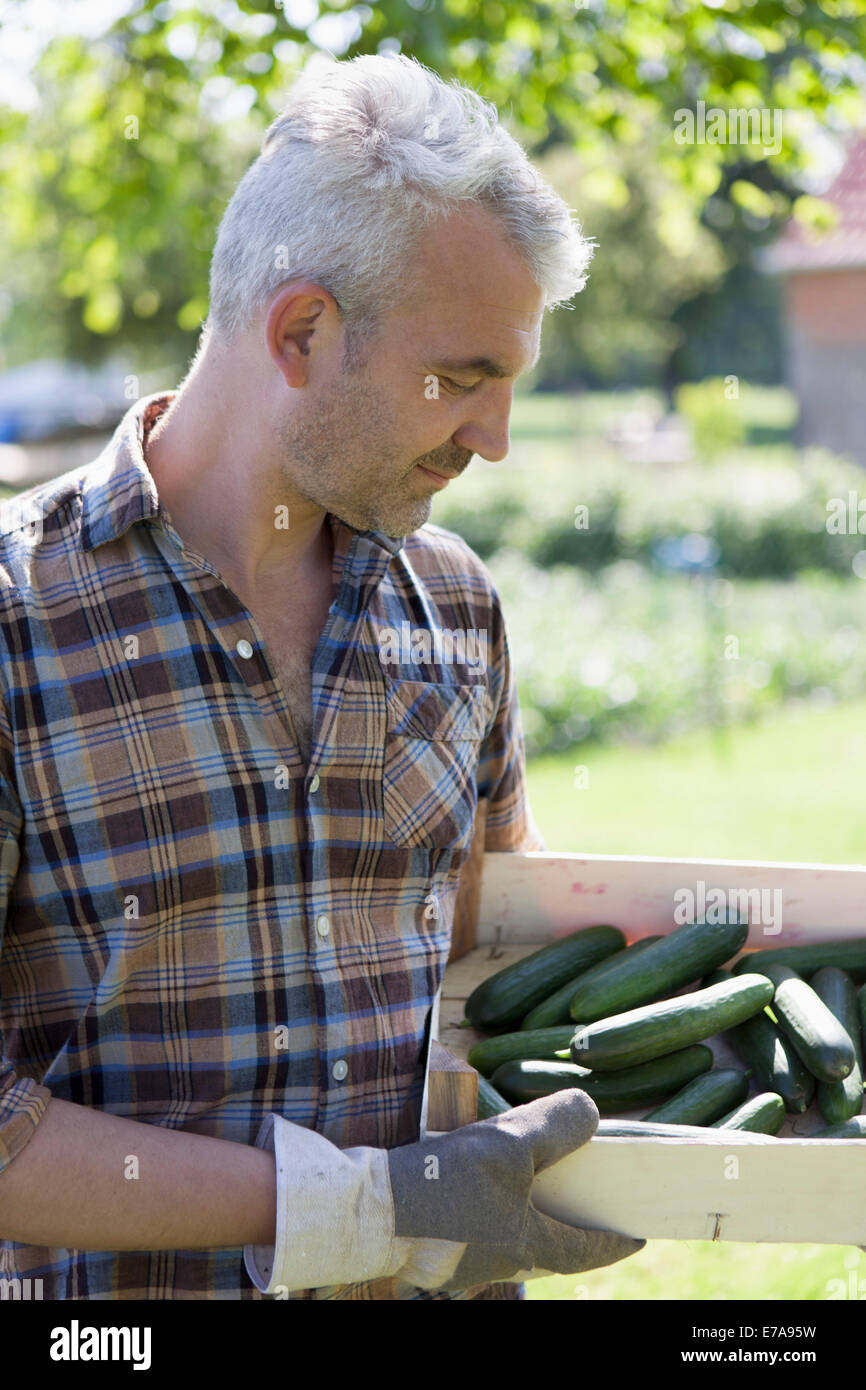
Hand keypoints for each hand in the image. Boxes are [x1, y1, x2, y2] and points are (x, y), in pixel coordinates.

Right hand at [387, 1089, 644, 1291]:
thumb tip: (590, 1113)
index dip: (615, 1239)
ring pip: (510, 1235)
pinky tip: (477, 1181)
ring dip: (526, 1212)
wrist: (368, 1209)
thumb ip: (556, 1128)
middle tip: (584, 1200)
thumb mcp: (510, 1144)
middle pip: (549, 1245)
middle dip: (569, 1224)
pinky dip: (490, 1208)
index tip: (639, 1235)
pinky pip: (476, 1228)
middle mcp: (500, 1261)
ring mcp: (464, 1260)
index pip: (587, 1248)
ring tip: (529, 1179)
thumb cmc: (445, 1182)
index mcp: (529, 1246)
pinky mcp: (435, 1248)